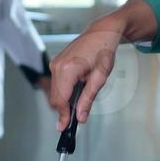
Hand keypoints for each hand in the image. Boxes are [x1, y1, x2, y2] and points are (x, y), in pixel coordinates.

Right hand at [48, 16, 124, 130]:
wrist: (102, 32)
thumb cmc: (104, 50)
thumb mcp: (100, 77)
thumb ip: (88, 98)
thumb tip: (80, 117)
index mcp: (68, 69)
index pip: (61, 100)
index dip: (63, 116)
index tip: (65, 128)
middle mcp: (58, 65)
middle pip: (56, 98)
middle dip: (64, 111)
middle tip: (75, 120)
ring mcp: (55, 63)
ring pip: (56, 92)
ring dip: (66, 101)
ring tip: (81, 100)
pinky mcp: (56, 63)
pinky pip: (57, 84)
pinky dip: (65, 92)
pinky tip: (77, 90)